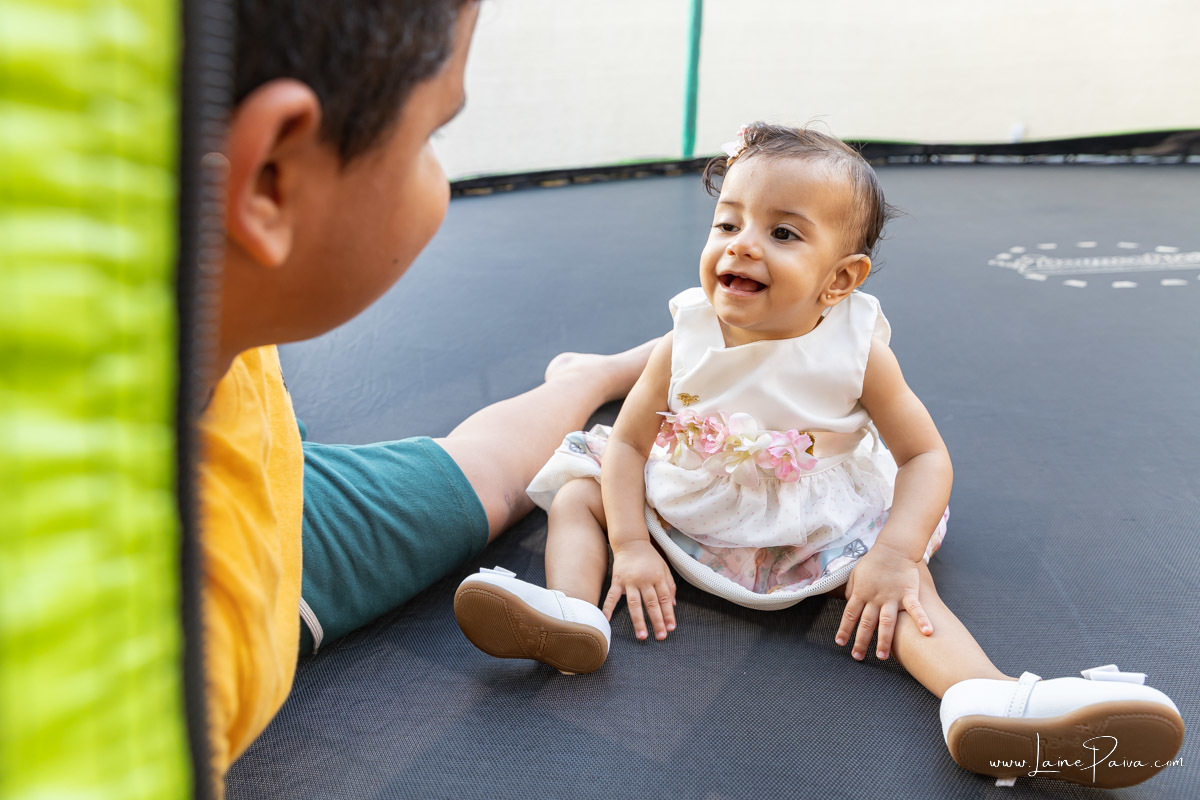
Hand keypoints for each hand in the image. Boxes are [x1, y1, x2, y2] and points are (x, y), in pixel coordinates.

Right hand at [602, 540, 676, 640]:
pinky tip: (606, 619)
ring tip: (642, 635)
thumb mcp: (664, 568)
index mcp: (658, 577)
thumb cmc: (649, 557)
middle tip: (661, 636)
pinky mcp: (617, 581)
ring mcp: (630, 581)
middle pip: (651, 603)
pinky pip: (612, 596)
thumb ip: (670, 586)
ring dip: (638, 621)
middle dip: (657, 621)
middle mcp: (644, 580)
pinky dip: (608, 608)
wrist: (631, 542)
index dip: (669, 614)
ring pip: (634, 604)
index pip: (665, 599)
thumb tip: (673, 605)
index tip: (671, 628)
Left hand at [835, 542, 932, 660]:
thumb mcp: (856, 574)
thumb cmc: (873, 562)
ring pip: (886, 622)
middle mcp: (875, 598)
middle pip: (866, 623)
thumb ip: (852, 591)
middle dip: (861, 641)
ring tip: (882, 656)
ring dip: (884, 640)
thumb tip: (849, 604)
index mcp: (861, 593)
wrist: (893, 548)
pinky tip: (928, 633)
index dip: (844, 629)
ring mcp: (892, 597)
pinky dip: (922, 620)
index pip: (849, 615)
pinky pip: (915, 609)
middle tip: (857, 657)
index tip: (841, 643)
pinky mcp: (908, 594)